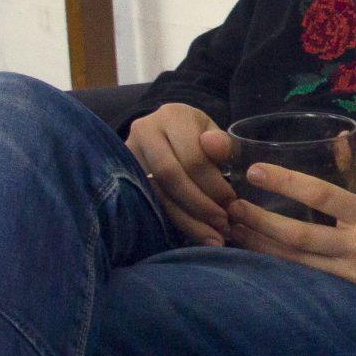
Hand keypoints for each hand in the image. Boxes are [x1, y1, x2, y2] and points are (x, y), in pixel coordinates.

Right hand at [125, 103, 231, 246]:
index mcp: (172, 117)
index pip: (192, 157)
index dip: (214, 185)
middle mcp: (144, 132)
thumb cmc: (198, 135)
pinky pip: (148, 204)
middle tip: (222, 225)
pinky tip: (192, 235)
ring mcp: (128, 154)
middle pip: (170, 176)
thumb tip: (215, 146)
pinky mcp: (123, 176)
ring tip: (211, 238)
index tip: (232, 204)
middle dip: (199, 205)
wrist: (167, 131)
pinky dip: (172, 222)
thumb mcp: (214, 134)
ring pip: (155, 193)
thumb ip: (222, 143)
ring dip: (186, 220)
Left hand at [205, 132, 355, 315]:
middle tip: (232, 205)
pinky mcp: (345, 291)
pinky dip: (276, 263)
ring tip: (234, 228)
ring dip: (260, 244)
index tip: (255, 170)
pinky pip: (303, 275)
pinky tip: (255, 253)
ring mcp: (349, 271)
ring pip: (294, 258)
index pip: (322, 194)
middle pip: (298, 233)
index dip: (285, 182)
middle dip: (260, 220)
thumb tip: (337, 137)